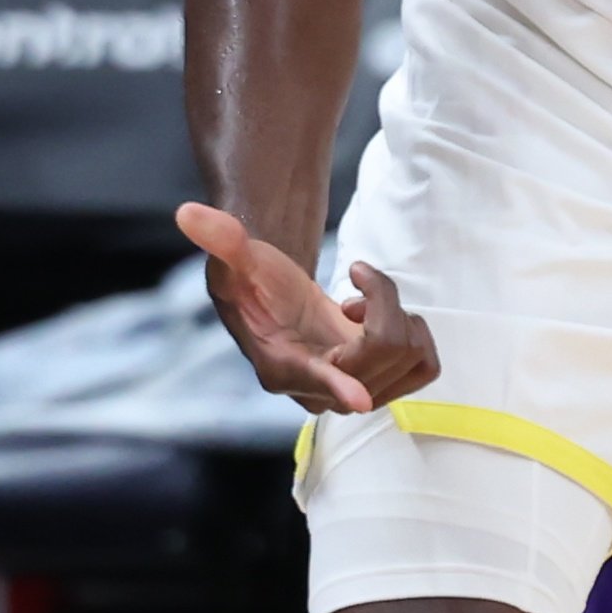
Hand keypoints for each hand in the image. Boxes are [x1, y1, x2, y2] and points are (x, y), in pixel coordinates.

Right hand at [177, 202, 439, 415]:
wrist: (276, 301)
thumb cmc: (253, 280)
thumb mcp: (236, 256)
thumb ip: (220, 238)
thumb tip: (188, 213)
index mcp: (281, 365)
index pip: (314, 378)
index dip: (337, 385)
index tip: (359, 399)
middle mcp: (318, 391)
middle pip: (381, 350)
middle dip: (383, 299)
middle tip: (358, 274)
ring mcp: (351, 391)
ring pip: (409, 356)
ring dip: (399, 313)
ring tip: (365, 300)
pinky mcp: (378, 382)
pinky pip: (423, 366)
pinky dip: (414, 332)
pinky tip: (381, 317)